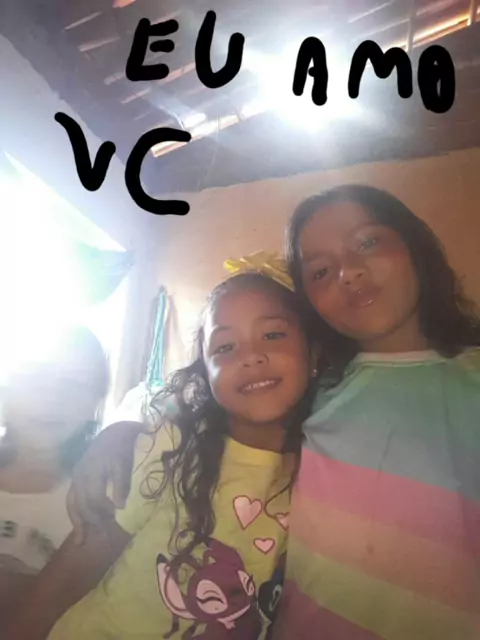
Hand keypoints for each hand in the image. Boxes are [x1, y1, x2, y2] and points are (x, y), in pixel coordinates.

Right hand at [67, 421, 142, 544]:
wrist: (113, 430)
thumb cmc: (121, 446)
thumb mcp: (124, 461)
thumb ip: (121, 483)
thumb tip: (120, 507)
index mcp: (91, 470)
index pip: (94, 498)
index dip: (104, 510)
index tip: (115, 519)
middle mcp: (80, 475)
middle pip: (82, 504)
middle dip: (92, 521)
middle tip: (103, 535)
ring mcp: (76, 477)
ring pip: (73, 504)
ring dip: (78, 522)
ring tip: (82, 541)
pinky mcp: (76, 478)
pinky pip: (71, 500)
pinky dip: (74, 514)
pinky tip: (78, 527)